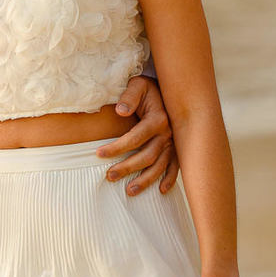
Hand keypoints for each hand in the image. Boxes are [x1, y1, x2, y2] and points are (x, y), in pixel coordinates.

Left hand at [97, 75, 178, 195]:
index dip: (117, 147)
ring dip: (146, 179)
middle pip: (147, 155)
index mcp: (158, 119)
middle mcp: (168, 133)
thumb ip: (129, 96)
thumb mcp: (137, 85)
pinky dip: (170, 178)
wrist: (170, 88)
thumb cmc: (148, 88)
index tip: (98, 154)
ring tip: (130, 191)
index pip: (135, 138)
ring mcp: (174, 142)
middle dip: (128, 167)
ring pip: (160, 165)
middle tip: (109, 176)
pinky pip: (176, 166)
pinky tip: (162, 190)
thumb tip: (120, 111)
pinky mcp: (177, 147)